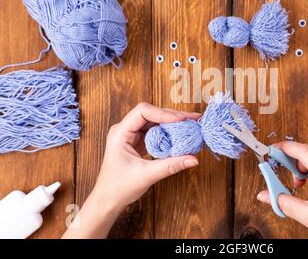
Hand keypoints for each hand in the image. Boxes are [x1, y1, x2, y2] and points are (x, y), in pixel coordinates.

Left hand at [62, 103, 199, 237]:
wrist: (108, 199)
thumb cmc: (119, 187)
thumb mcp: (147, 175)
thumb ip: (171, 165)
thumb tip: (194, 159)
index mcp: (120, 133)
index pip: (143, 112)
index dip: (163, 113)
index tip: (181, 120)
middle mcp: (125, 129)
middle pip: (152, 114)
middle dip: (173, 116)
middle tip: (193, 119)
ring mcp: (132, 134)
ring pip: (155, 121)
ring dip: (173, 123)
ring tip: (190, 125)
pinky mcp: (138, 141)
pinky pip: (156, 132)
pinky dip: (169, 133)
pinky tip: (180, 135)